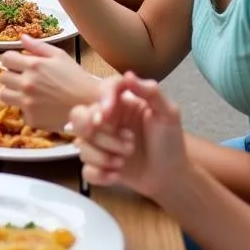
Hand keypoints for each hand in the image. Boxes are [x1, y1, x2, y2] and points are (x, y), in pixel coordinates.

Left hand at [0, 35, 101, 132]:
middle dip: (10, 75)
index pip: (5, 59)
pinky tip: (39, 105)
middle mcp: (27, 84)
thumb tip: (22, 37)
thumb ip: (38, 46)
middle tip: (22, 78)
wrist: (90, 104)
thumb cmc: (76, 77)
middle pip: (2, 77)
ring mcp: (27, 103)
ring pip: (3, 95)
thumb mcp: (60, 56)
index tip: (14, 63)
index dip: (9, 60)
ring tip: (24, 92)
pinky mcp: (31, 118)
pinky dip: (26, 108)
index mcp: (34, 65)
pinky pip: (19, 111)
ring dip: (11, 92)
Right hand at [68, 72, 187, 199]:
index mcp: (118, 104)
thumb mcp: (168, 113)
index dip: (100, 102)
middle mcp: (105, 121)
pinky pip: (85, 170)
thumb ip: (151, 92)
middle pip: (78, 117)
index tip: (107, 114)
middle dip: (101, 135)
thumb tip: (128, 74)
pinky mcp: (98, 166)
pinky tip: (116, 175)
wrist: (171, 174)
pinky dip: (100, 174)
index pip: (99, 94)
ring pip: (81, 146)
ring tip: (124, 160)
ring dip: (104, 156)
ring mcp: (99, 144)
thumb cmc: (170, 140)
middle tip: (127, 143)